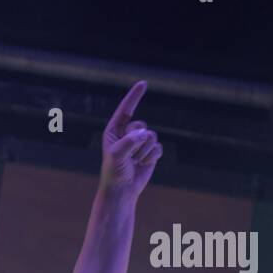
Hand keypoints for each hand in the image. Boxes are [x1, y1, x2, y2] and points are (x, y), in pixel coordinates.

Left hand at [99, 81, 161, 197]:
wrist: (122, 189)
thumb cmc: (114, 172)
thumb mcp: (116, 156)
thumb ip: (128, 142)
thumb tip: (144, 133)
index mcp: (114, 130)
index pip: (126, 109)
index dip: (135, 96)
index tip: (143, 83)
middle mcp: (128, 133)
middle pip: (142, 126)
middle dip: (137, 142)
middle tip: (128, 156)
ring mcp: (140, 142)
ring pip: (152, 137)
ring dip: (144, 152)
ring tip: (134, 162)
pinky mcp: (150, 151)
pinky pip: (158, 147)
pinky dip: (151, 157)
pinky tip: (143, 164)